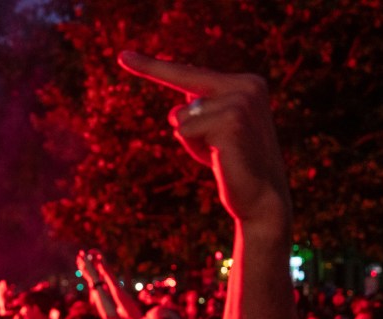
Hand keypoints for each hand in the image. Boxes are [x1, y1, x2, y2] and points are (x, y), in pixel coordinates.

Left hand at [118, 52, 290, 226]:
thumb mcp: (209, 132)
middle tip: (139, 72)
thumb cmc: (230, 164)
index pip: (193, 73)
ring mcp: (241, 102)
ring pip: (182, 115)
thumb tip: (177, 112)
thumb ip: (194, 112)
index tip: (123, 57)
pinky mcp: (231, 122)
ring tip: (218, 153)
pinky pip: (185, 131)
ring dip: (192, 139)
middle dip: (158, 78)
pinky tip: (219, 157)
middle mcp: (246, 86)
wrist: (260, 197)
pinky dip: (194, 148)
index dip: (154, 66)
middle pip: (184, 82)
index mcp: (246, 83)